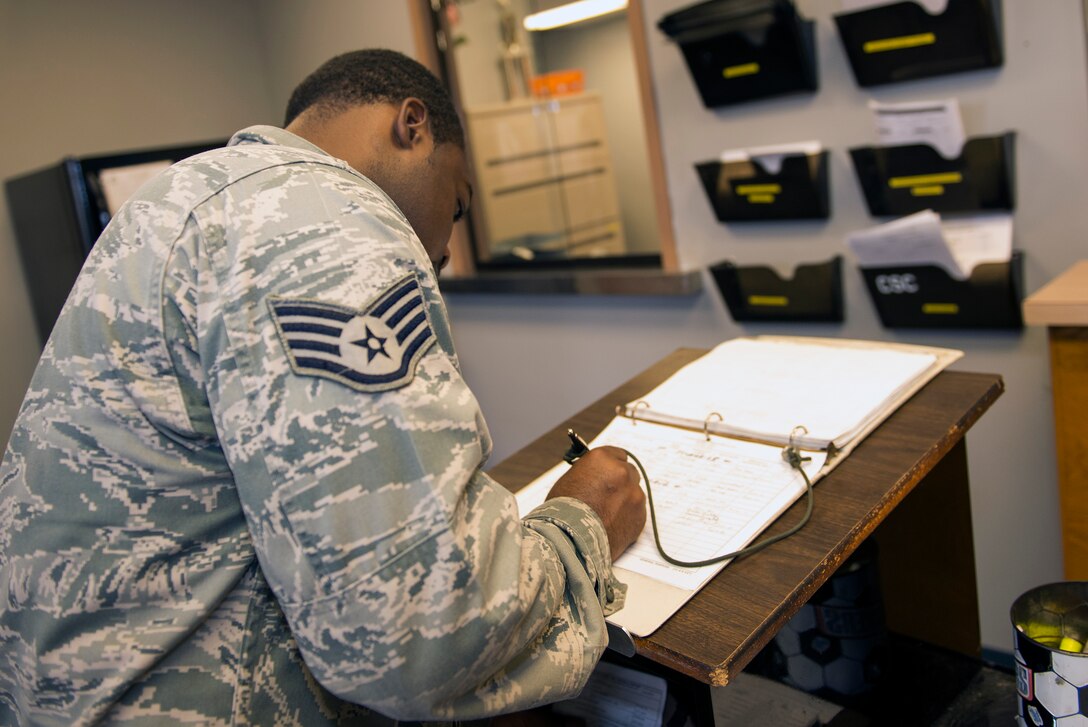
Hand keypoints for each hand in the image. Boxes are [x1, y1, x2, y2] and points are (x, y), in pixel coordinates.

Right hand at [546, 446, 645, 560]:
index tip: (608, 474)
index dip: (611, 466)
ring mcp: (634, 495)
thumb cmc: (562, 512)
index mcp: (602, 459)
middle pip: (628, 472)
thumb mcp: (570, 481)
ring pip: (633, 494)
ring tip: (606, 516)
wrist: (569, 541)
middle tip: (607, 496)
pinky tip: (611, 525)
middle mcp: (622, 472)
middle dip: (620, 483)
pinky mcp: (640, 516)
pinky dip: (627, 517)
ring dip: (624, 500)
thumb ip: (589, 474)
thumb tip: (597, 476)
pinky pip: (636, 512)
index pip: (617, 454)